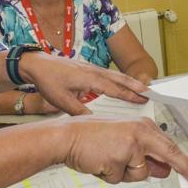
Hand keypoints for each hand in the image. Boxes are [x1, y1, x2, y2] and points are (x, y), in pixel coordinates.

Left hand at [20, 52, 146, 115]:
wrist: (37, 64)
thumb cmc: (48, 80)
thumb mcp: (62, 101)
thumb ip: (79, 112)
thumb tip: (93, 122)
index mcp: (90, 78)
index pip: (115, 88)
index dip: (129, 95)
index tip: (142, 99)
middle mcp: (94, 71)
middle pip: (120, 78)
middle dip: (136, 86)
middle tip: (150, 93)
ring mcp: (92, 68)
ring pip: (116, 75)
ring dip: (130, 81)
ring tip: (142, 88)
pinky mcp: (88, 68)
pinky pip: (109, 73)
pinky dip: (120, 79)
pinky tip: (122, 84)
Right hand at [60, 116, 187, 186]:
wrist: (67, 137)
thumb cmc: (91, 138)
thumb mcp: (123, 142)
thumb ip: (144, 155)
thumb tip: (163, 170)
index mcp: (143, 127)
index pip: (171, 147)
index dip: (187, 164)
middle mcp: (140, 133)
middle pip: (170, 156)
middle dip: (185, 170)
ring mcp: (130, 145)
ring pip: (140, 174)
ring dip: (125, 175)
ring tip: (109, 161)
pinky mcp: (118, 158)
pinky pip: (121, 179)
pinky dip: (111, 176)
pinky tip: (101, 163)